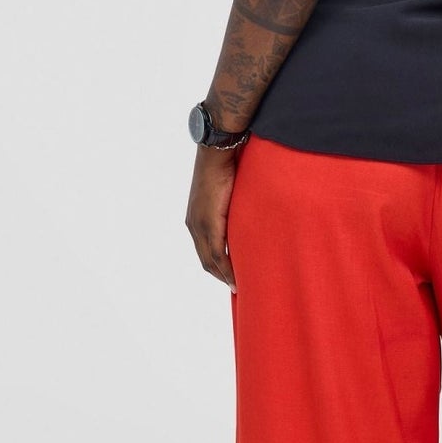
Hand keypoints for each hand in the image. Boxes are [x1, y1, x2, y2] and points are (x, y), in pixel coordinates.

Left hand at [185, 145, 240, 291]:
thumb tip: (247, 214)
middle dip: (220, 275)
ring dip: (224, 275)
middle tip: (236, 288)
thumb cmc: (227, 167)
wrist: (218, 154)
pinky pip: (217, 254)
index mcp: (196, 218)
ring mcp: (199, 225)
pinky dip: (227, 268)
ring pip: (210, 260)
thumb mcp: (228, 193)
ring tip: (238, 287)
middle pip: (205, 260)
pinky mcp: (208, 224)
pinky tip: (236, 277)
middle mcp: (194, 225)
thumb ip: (232, 209)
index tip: (230, 277)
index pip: (205, 249)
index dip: (217, 266)